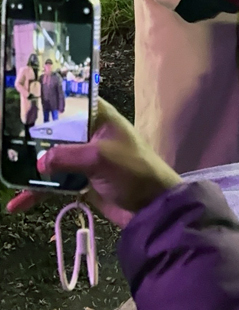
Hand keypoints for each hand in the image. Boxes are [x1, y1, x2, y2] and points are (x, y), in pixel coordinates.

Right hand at [7, 99, 181, 227]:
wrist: (152, 208)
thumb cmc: (133, 171)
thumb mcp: (100, 158)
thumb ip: (66, 156)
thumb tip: (37, 162)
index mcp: (100, 117)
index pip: (70, 102)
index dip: (48, 102)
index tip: (21, 106)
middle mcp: (90, 134)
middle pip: (54, 131)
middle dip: (30, 139)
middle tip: (4, 143)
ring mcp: (84, 158)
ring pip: (50, 159)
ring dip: (30, 168)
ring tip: (5, 173)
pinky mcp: (81, 181)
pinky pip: (53, 183)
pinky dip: (37, 191)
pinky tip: (17, 204)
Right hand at [175, 0, 238, 22]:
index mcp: (217, 5)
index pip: (230, 9)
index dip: (234, 7)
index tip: (235, 5)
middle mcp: (210, 13)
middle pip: (218, 11)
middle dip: (218, 5)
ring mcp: (199, 17)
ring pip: (208, 14)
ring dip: (208, 9)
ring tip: (204, 0)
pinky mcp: (190, 18)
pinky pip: (198, 16)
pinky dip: (198, 11)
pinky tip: (195, 4)